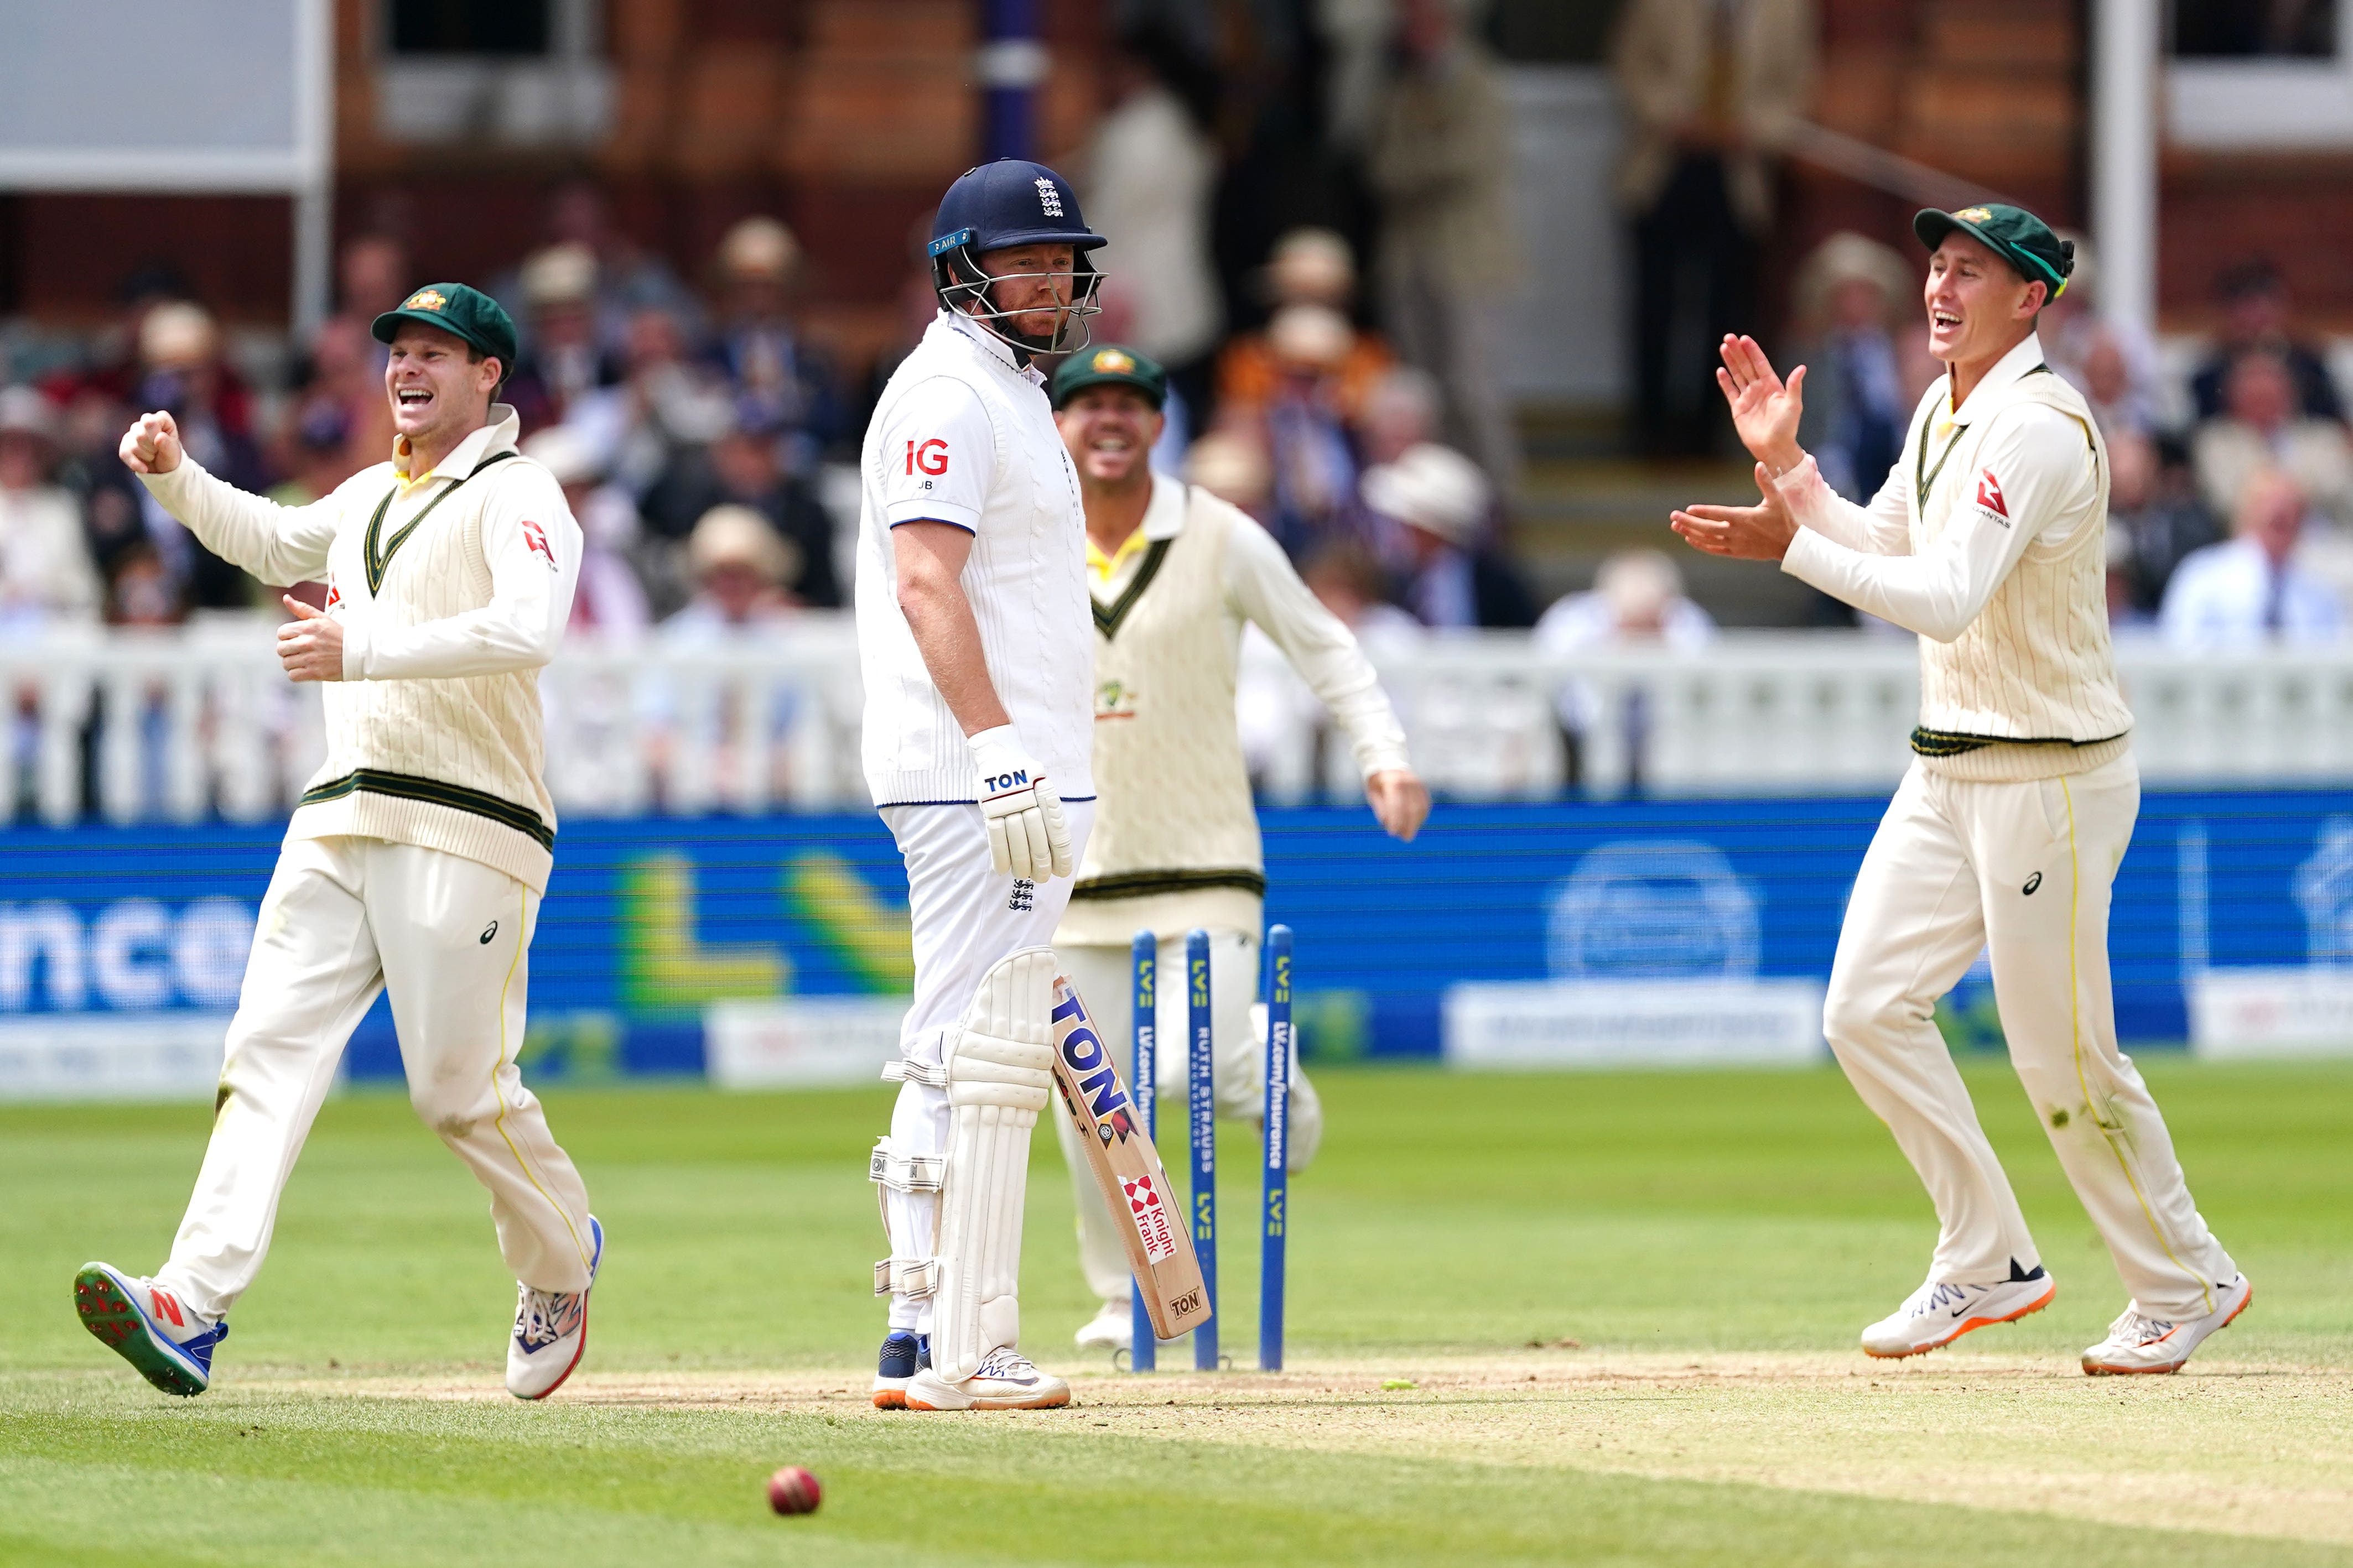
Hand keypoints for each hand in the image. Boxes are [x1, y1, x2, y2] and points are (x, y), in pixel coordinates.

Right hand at [119, 410, 183, 475]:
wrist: (164, 470)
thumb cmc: (171, 456)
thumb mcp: (174, 453)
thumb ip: (168, 445)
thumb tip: (159, 437)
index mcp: (161, 419)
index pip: (152, 421)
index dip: (157, 435)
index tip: (164, 442)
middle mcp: (146, 422)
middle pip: (141, 435)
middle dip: (152, 448)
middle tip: (159, 451)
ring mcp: (134, 432)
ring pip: (133, 445)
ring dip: (146, 456)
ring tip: (154, 456)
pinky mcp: (125, 444)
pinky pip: (124, 453)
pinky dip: (135, 463)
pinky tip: (144, 468)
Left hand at [276, 594, 345, 682]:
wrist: (360, 654)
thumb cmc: (340, 636)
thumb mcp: (322, 618)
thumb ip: (302, 608)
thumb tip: (286, 598)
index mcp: (308, 627)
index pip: (281, 633)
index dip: (287, 636)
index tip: (297, 639)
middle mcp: (308, 642)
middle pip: (281, 649)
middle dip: (288, 650)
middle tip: (300, 651)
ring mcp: (311, 659)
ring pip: (286, 663)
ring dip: (292, 663)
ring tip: (304, 660)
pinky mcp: (315, 673)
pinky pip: (293, 676)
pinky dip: (297, 674)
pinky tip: (306, 669)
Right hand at [969, 726, 1072, 880]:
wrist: (999, 753)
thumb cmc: (1026, 775)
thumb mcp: (1044, 784)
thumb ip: (1051, 811)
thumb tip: (1059, 847)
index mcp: (1047, 794)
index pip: (1057, 830)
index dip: (1061, 854)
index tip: (1063, 872)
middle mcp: (1028, 799)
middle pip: (1037, 839)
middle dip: (1041, 863)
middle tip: (1042, 878)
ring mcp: (1007, 802)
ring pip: (1017, 840)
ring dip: (1021, 863)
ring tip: (1023, 876)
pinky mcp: (989, 806)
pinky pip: (995, 836)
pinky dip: (999, 855)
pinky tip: (1003, 870)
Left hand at [1366, 769, 1429, 841]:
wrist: (1389, 764)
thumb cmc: (1378, 782)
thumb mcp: (1374, 793)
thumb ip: (1381, 808)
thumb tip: (1387, 824)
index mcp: (1393, 782)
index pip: (1396, 804)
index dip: (1395, 820)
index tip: (1392, 833)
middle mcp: (1408, 782)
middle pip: (1411, 808)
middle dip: (1409, 825)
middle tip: (1405, 838)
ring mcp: (1417, 785)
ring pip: (1420, 808)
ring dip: (1416, 823)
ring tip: (1409, 834)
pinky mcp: (1422, 788)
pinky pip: (1425, 805)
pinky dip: (1421, 817)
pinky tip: (1415, 825)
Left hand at [1670, 463, 1800, 561]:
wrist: (1789, 545)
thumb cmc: (1783, 520)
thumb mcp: (1776, 499)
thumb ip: (1766, 482)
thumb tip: (1759, 464)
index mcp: (1744, 518)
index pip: (1718, 514)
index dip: (1702, 512)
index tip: (1688, 509)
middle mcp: (1736, 532)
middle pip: (1706, 528)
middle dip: (1688, 522)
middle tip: (1673, 516)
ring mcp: (1735, 544)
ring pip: (1707, 539)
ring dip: (1690, 532)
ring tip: (1676, 526)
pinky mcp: (1735, 552)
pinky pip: (1714, 549)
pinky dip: (1700, 544)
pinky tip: (1689, 538)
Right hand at [1714, 336, 1805, 473]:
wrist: (1774, 448)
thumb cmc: (1787, 428)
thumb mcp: (1793, 405)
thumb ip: (1794, 386)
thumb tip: (1801, 368)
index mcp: (1772, 385)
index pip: (1760, 363)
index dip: (1752, 351)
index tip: (1745, 339)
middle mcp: (1759, 389)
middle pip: (1746, 365)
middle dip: (1738, 351)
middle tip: (1729, 337)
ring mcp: (1748, 398)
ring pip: (1737, 375)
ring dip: (1730, 362)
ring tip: (1723, 347)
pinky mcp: (1738, 409)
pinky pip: (1730, 392)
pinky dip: (1725, 382)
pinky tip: (1720, 370)